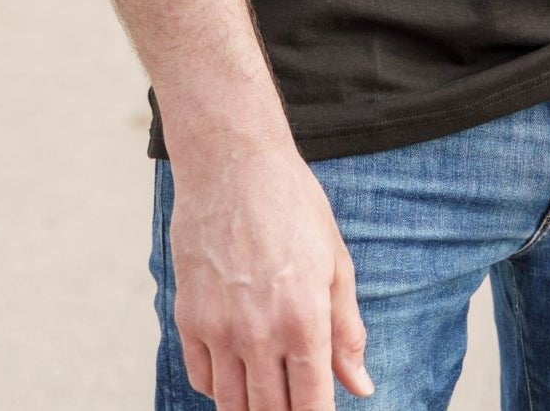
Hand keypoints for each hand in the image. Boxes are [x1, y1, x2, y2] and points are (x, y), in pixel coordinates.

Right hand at [166, 134, 373, 405]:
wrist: (233, 164)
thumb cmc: (293, 206)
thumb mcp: (336, 262)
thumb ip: (347, 331)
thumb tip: (361, 387)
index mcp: (305, 319)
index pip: (311, 405)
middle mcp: (259, 332)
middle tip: (295, 400)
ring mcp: (218, 328)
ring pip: (232, 405)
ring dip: (252, 408)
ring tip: (269, 396)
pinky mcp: (189, 318)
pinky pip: (203, 378)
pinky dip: (221, 387)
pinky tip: (239, 373)